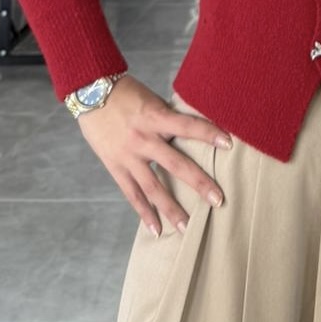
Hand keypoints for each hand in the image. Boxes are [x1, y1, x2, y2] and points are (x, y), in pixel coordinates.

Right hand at [76, 75, 231, 236]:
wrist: (90, 93)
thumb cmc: (126, 92)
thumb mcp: (152, 99)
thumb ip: (169, 117)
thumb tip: (193, 131)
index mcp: (155, 116)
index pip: (187, 126)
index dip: (208, 133)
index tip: (229, 143)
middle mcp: (143, 139)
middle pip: (176, 164)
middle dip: (198, 183)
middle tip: (218, 200)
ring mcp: (129, 156)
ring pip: (153, 187)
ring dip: (171, 208)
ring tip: (187, 227)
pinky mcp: (115, 167)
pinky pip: (132, 194)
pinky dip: (144, 212)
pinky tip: (156, 229)